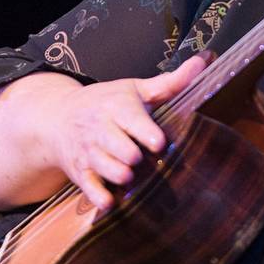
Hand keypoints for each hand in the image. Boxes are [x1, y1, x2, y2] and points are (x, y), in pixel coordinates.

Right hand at [40, 54, 207, 211]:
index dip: (145, 132)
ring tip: (130, 175)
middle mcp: (100, 130)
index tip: (158, 143)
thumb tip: (203, 62)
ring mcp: (89, 152)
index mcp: (117, 107)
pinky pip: (90, 189)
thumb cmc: (106, 102)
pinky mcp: (80, 173)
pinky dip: (100, 197)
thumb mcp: (134, 89)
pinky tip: (111, 201)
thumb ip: (170, 82)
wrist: (59, 117)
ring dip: (120, 176)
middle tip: (140, 158)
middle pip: (119, 148)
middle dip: (132, 157)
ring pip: (106, 169)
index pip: (130, 119)